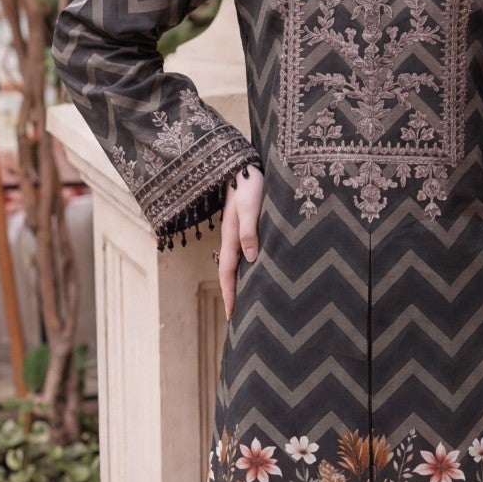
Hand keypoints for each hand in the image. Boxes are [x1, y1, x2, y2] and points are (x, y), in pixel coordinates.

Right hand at [218, 165, 262, 319]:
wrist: (244, 164)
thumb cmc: (250, 183)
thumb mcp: (251, 206)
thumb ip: (249, 230)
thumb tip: (251, 258)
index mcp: (231, 237)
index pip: (228, 273)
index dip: (230, 295)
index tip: (233, 316)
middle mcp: (233, 238)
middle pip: (230, 273)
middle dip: (233, 295)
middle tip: (238, 318)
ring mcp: (238, 233)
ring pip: (237, 265)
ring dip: (239, 284)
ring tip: (246, 301)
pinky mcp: (246, 227)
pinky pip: (243, 254)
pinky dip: (246, 269)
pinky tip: (254, 272)